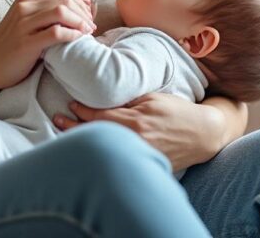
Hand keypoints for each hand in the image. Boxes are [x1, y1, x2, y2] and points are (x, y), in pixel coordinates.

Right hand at [0, 0, 96, 89]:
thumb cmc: (11, 46)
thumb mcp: (29, 23)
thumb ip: (51, 13)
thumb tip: (85, 3)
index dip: (81, 5)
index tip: (89, 19)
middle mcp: (24, 7)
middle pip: (65, 0)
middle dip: (83, 13)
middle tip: (91, 28)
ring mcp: (23, 24)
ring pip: (61, 12)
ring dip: (80, 22)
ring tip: (87, 33)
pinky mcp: (25, 42)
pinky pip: (56, 33)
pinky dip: (72, 35)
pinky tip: (79, 40)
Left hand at [54, 93, 226, 169]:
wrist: (202, 133)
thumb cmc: (177, 111)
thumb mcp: (152, 98)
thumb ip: (128, 101)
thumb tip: (105, 99)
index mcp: (135, 119)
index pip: (100, 115)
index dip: (82, 110)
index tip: (70, 104)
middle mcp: (135, 138)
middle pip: (96, 132)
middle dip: (73, 126)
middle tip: (57, 119)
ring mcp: (138, 153)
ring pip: (104, 145)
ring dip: (83, 139)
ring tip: (65, 132)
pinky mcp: (144, 162)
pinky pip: (118, 156)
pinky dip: (103, 150)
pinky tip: (91, 147)